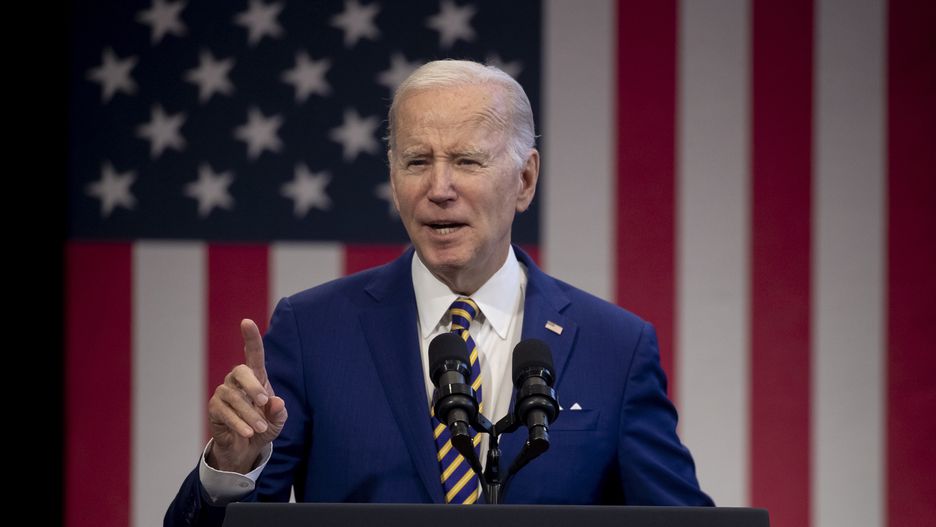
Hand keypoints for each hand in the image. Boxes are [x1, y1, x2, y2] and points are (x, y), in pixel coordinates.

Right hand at [206, 319, 287, 472]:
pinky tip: (248, 432)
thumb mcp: (277, 421)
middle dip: (253, 385)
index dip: (250, 338)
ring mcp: (223, 394)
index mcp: (256, 378)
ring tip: (261, 428)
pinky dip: (238, 423)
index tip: (246, 321)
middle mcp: (237, 381)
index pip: (252, 354)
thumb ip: (279, 412)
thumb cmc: (263, 427)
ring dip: (249, 413)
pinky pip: (224, 413)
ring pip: (233, 397)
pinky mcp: (214, 409)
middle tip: (264, 401)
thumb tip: (276, 401)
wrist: (245, 449)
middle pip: (240, 371)